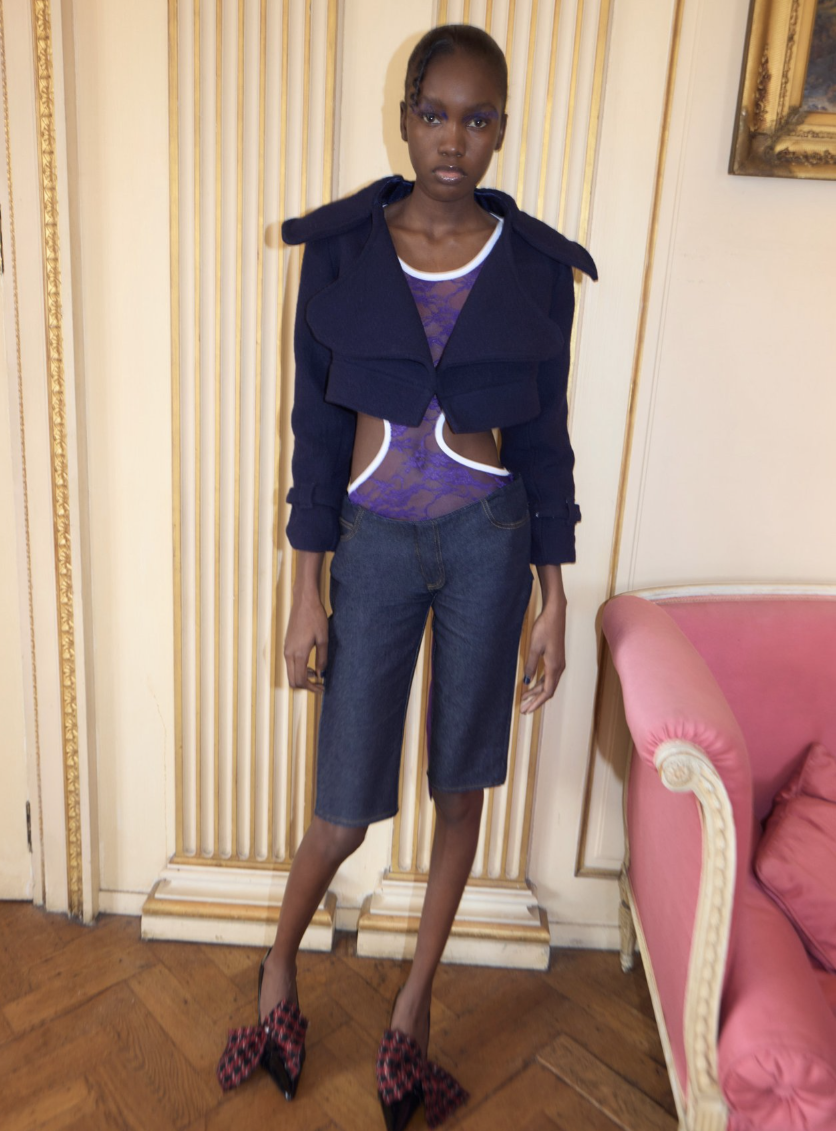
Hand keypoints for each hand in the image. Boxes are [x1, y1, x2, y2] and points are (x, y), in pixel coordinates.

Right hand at [283, 592, 328, 693]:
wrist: (304, 602)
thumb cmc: (315, 617)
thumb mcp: (323, 639)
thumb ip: (322, 658)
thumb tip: (321, 674)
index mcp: (298, 653)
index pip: (300, 680)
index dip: (311, 688)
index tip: (322, 688)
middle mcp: (289, 653)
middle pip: (292, 680)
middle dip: (305, 686)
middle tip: (319, 685)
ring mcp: (286, 649)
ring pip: (290, 673)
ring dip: (302, 678)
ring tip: (316, 674)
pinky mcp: (287, 645)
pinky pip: (290, 664)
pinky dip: (299, 669)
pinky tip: (310, 664)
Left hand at [520, 565, 566, 714]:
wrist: (555, 614)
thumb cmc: (545, 628)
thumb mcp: (534, 647)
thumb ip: (531, 665)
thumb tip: (527, 681)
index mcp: (554, 667)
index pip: (547, 692)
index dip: (536, 703)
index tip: (526, 710)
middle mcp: (559, 667)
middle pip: (548, 690)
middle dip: (536, 700)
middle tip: (523, 709)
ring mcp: (558, 662)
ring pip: (548, 683)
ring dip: (537, 692)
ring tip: (525, 699)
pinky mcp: (556, 657)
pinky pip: (549, 675)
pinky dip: (540, 682)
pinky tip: (531, 683)